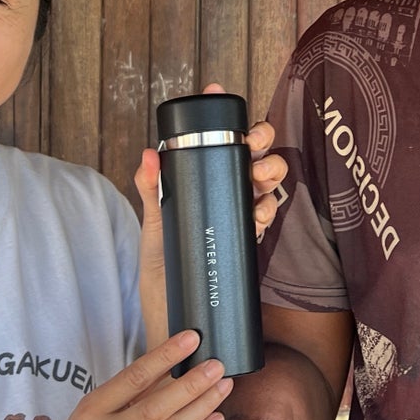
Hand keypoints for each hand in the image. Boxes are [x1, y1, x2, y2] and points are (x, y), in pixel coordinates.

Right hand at [30, 331, 231, 419]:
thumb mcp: (92, 408)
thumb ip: (128, 388)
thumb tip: (167, 359)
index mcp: (94, 408)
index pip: (133, 377)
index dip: (164, 356)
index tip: (190, 339)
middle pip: (157, 407)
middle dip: (191, 385)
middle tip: (217, 365)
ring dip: (202, 407)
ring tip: (224, 386)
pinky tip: (217, 419)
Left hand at [130, 82, 288, 337]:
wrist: (178, 328)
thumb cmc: (163, 280)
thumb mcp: (153, 232)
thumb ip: (152, 193)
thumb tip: (149, 153)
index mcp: (200, 188)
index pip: (214, 145)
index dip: (221, 114)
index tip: (218, 90)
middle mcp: (223, 199)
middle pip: (250, 158)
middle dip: (258, 143)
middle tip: (254, 148)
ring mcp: (236, 221)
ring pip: (265, 184)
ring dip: (270, 175)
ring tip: (261, 183)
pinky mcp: (247, 244)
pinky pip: (265, 217)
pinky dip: (266, 210)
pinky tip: (259, 213)